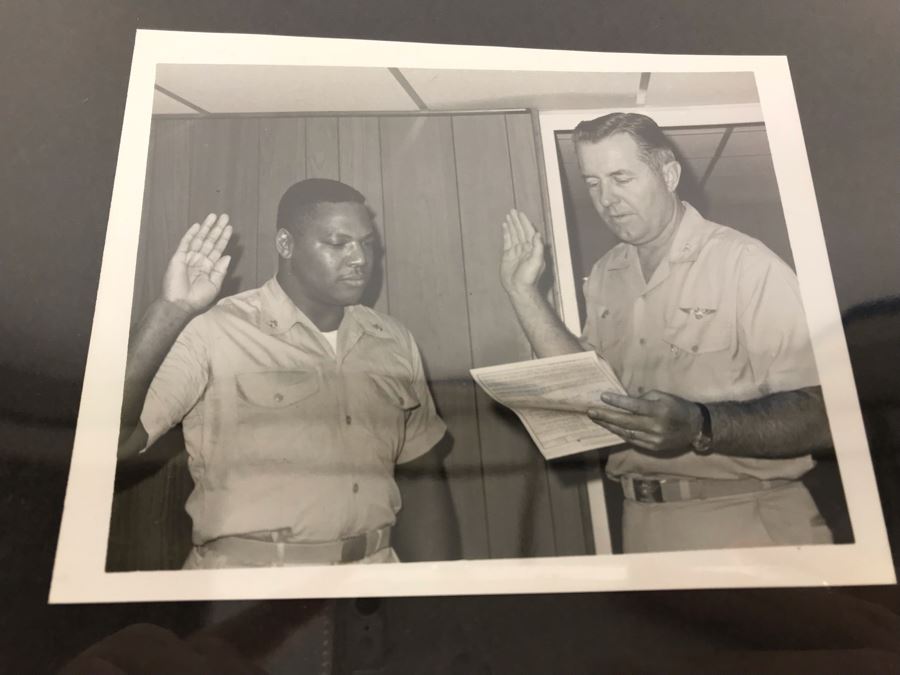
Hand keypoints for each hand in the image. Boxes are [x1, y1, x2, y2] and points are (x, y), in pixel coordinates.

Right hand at [162, 213, 232, 312]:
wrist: (180, 303)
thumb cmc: (197, 298)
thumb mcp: (214, 285)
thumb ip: (220, 270)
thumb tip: (228, 256)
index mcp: (208, 267)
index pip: (218, 249)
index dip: (223, 238)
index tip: (230, 227)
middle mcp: (199, 260)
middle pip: (210, 241)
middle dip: (217, 229)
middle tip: (225, 216)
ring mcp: (189, 257)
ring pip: (199, 239)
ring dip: (206, 227)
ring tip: (214, 216)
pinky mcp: (179, 257)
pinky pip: (185, 243)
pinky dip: (191, 234)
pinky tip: (197, 226)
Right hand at [500, 209, 545, 294]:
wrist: (519, 288)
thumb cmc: (529, 277)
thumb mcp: (537, 261)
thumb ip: (538, 247)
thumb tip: (537, 234)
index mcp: (532, 248)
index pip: (528, 231)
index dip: (524, 222)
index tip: (520, 214)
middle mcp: (524, 248)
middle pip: (520, 230)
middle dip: (517, 221)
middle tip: (512, 211)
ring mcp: (516, 251)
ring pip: (514, 234)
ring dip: (511, 225)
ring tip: (508, 215)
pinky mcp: (507, 255)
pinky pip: (507, 241)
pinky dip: (506, 233)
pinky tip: (504, 226)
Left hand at [587, 390, 702, 453]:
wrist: (695, 428)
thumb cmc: (678, 407)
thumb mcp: (664, 396)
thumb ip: (644, 397)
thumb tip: (625, 400)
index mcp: (659, 410)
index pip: (634, 406)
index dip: (617, 402)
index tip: (602, 396)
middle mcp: (655, 426)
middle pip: (625, 422)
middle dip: (606, 416)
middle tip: (591, 412)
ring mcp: (653, 439)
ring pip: (626, 433)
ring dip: (609, 426)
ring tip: (596, 419)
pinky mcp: (652, 447)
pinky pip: (631, 440)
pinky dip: (619, 433)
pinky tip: (610, 427)